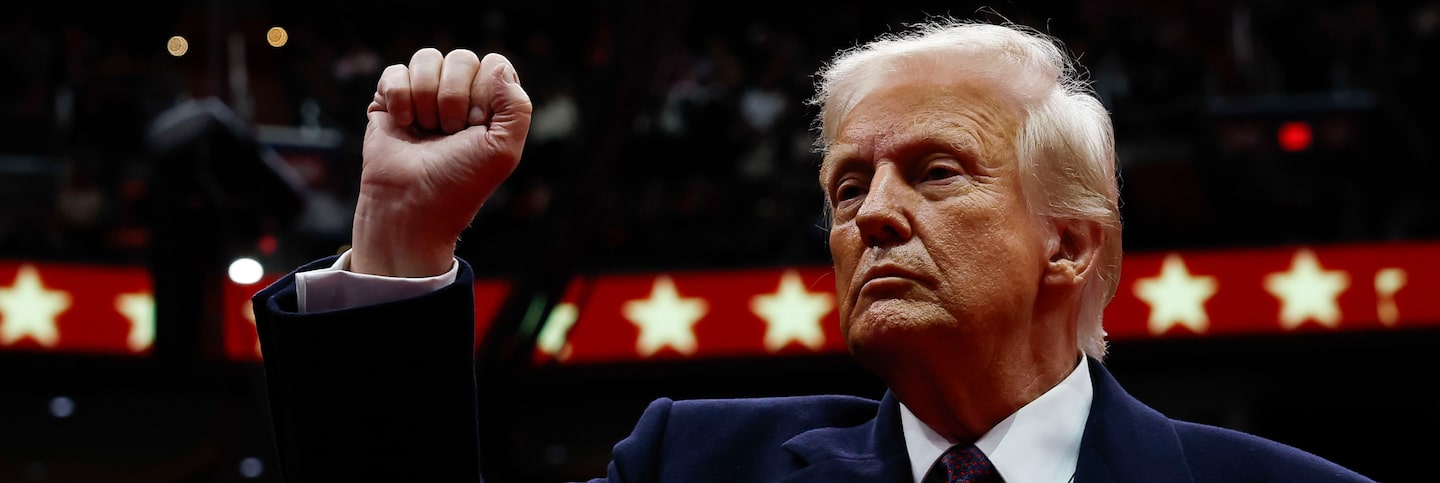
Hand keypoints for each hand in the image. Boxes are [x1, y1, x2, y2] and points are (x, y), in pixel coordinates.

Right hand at [350, 49, 531, 276]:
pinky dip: (399, 98)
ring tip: (426, 131)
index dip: (484, 94)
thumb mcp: (504, 150)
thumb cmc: (460, 183)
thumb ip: (517, 106)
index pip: (493, 65)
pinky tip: (403, 125)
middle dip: (454, 98)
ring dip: (426, 98)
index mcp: (489, 104)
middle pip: (461, 58)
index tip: (476, 128)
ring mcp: (423, 94)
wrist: (412, 205)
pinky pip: (395, 71)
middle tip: (448, 133)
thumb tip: (497, 66)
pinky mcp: (389, 99)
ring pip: (427, 58)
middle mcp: (457, 94)